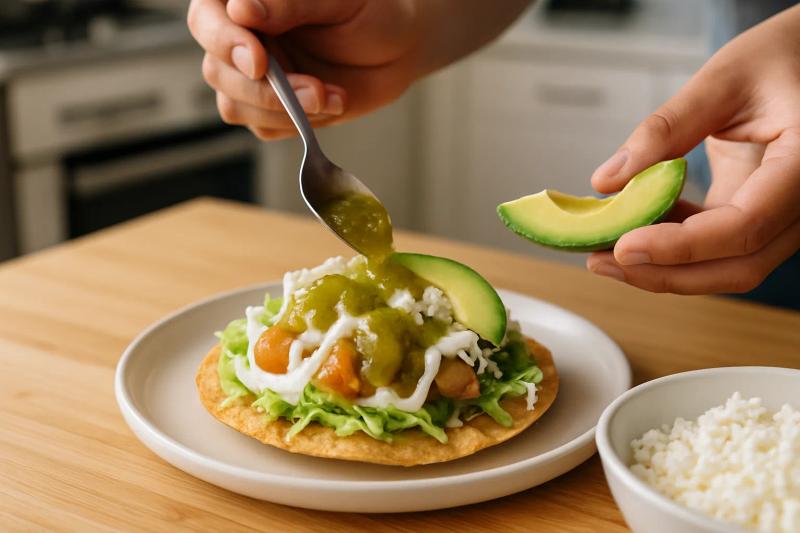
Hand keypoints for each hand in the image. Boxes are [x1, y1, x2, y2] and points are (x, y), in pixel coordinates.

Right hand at [187, 0, 528, 139]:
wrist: (399, 48)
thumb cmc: (371, 11)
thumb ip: (289, 3)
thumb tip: (240, 10)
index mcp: (246, 2)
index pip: (206, 20)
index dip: (225, 42)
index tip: (259, 61)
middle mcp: (241, 38)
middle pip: (217, 70)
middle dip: (264, 89)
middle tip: (314, 89)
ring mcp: (253, 77)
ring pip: (235, 106)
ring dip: (284, 110)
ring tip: (332, 96)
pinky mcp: (272, 110)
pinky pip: (264, 128)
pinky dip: (297, 124)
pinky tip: (332, 103)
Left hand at [586, 4, 799, 294]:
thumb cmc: (773, 60)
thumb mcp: (720, 81)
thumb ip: (664, 129)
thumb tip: (606, 180)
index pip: (746, 224)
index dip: (682, 245)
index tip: (624, 246)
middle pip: (740, 265)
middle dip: (666, 273)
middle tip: (601, 261)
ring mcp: (788, 218)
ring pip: (730, 268)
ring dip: (665, 269)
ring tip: (604, 254)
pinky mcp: (762, 220)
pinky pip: (719, 249)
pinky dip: (673, 249)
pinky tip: (631, 231)